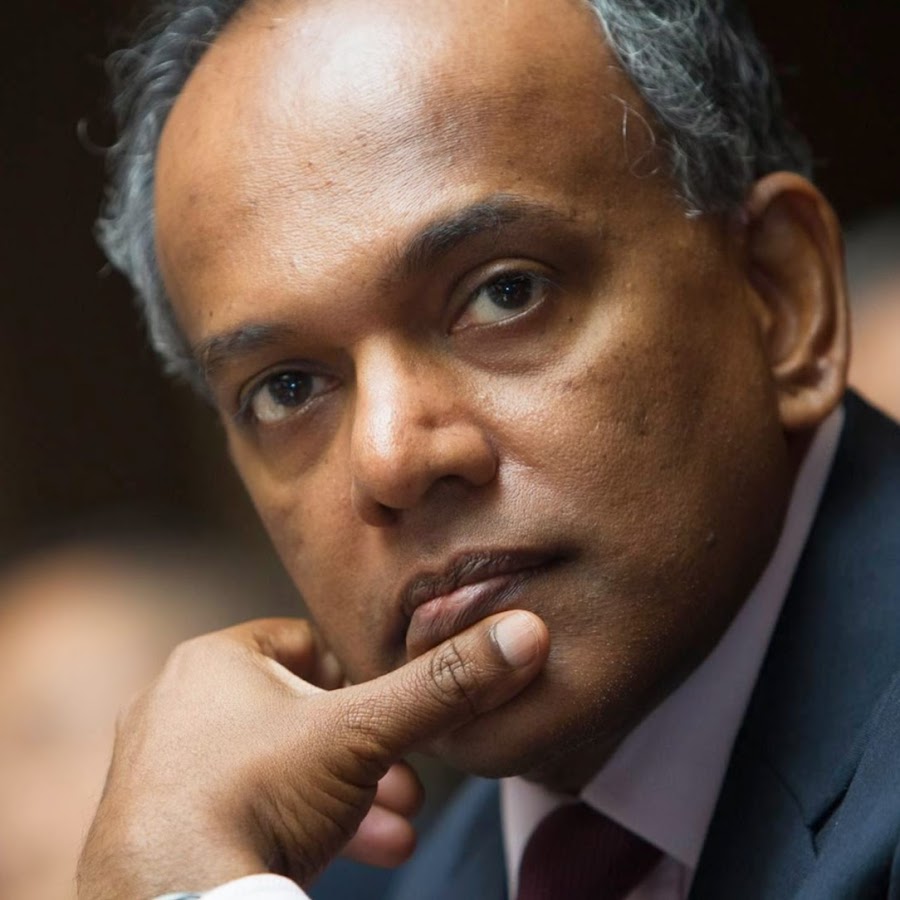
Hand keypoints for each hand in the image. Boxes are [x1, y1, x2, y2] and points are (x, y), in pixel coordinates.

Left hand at [76, 612, 547, 898]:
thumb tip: (525, 633)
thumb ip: (442, 686)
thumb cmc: (254, 797)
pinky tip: (347, 853)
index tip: (395, 713)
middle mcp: (180, 706)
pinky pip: (247, 810)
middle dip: (365, 754)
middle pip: (301, 715)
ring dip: (344, 797)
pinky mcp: (164, 827)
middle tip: (409, 784)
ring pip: (279, 769)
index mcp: (215, 660)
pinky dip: (300, 826)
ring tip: (394, 827)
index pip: (307, 644)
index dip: (361, 678)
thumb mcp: (363, 734)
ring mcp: (167, 772)